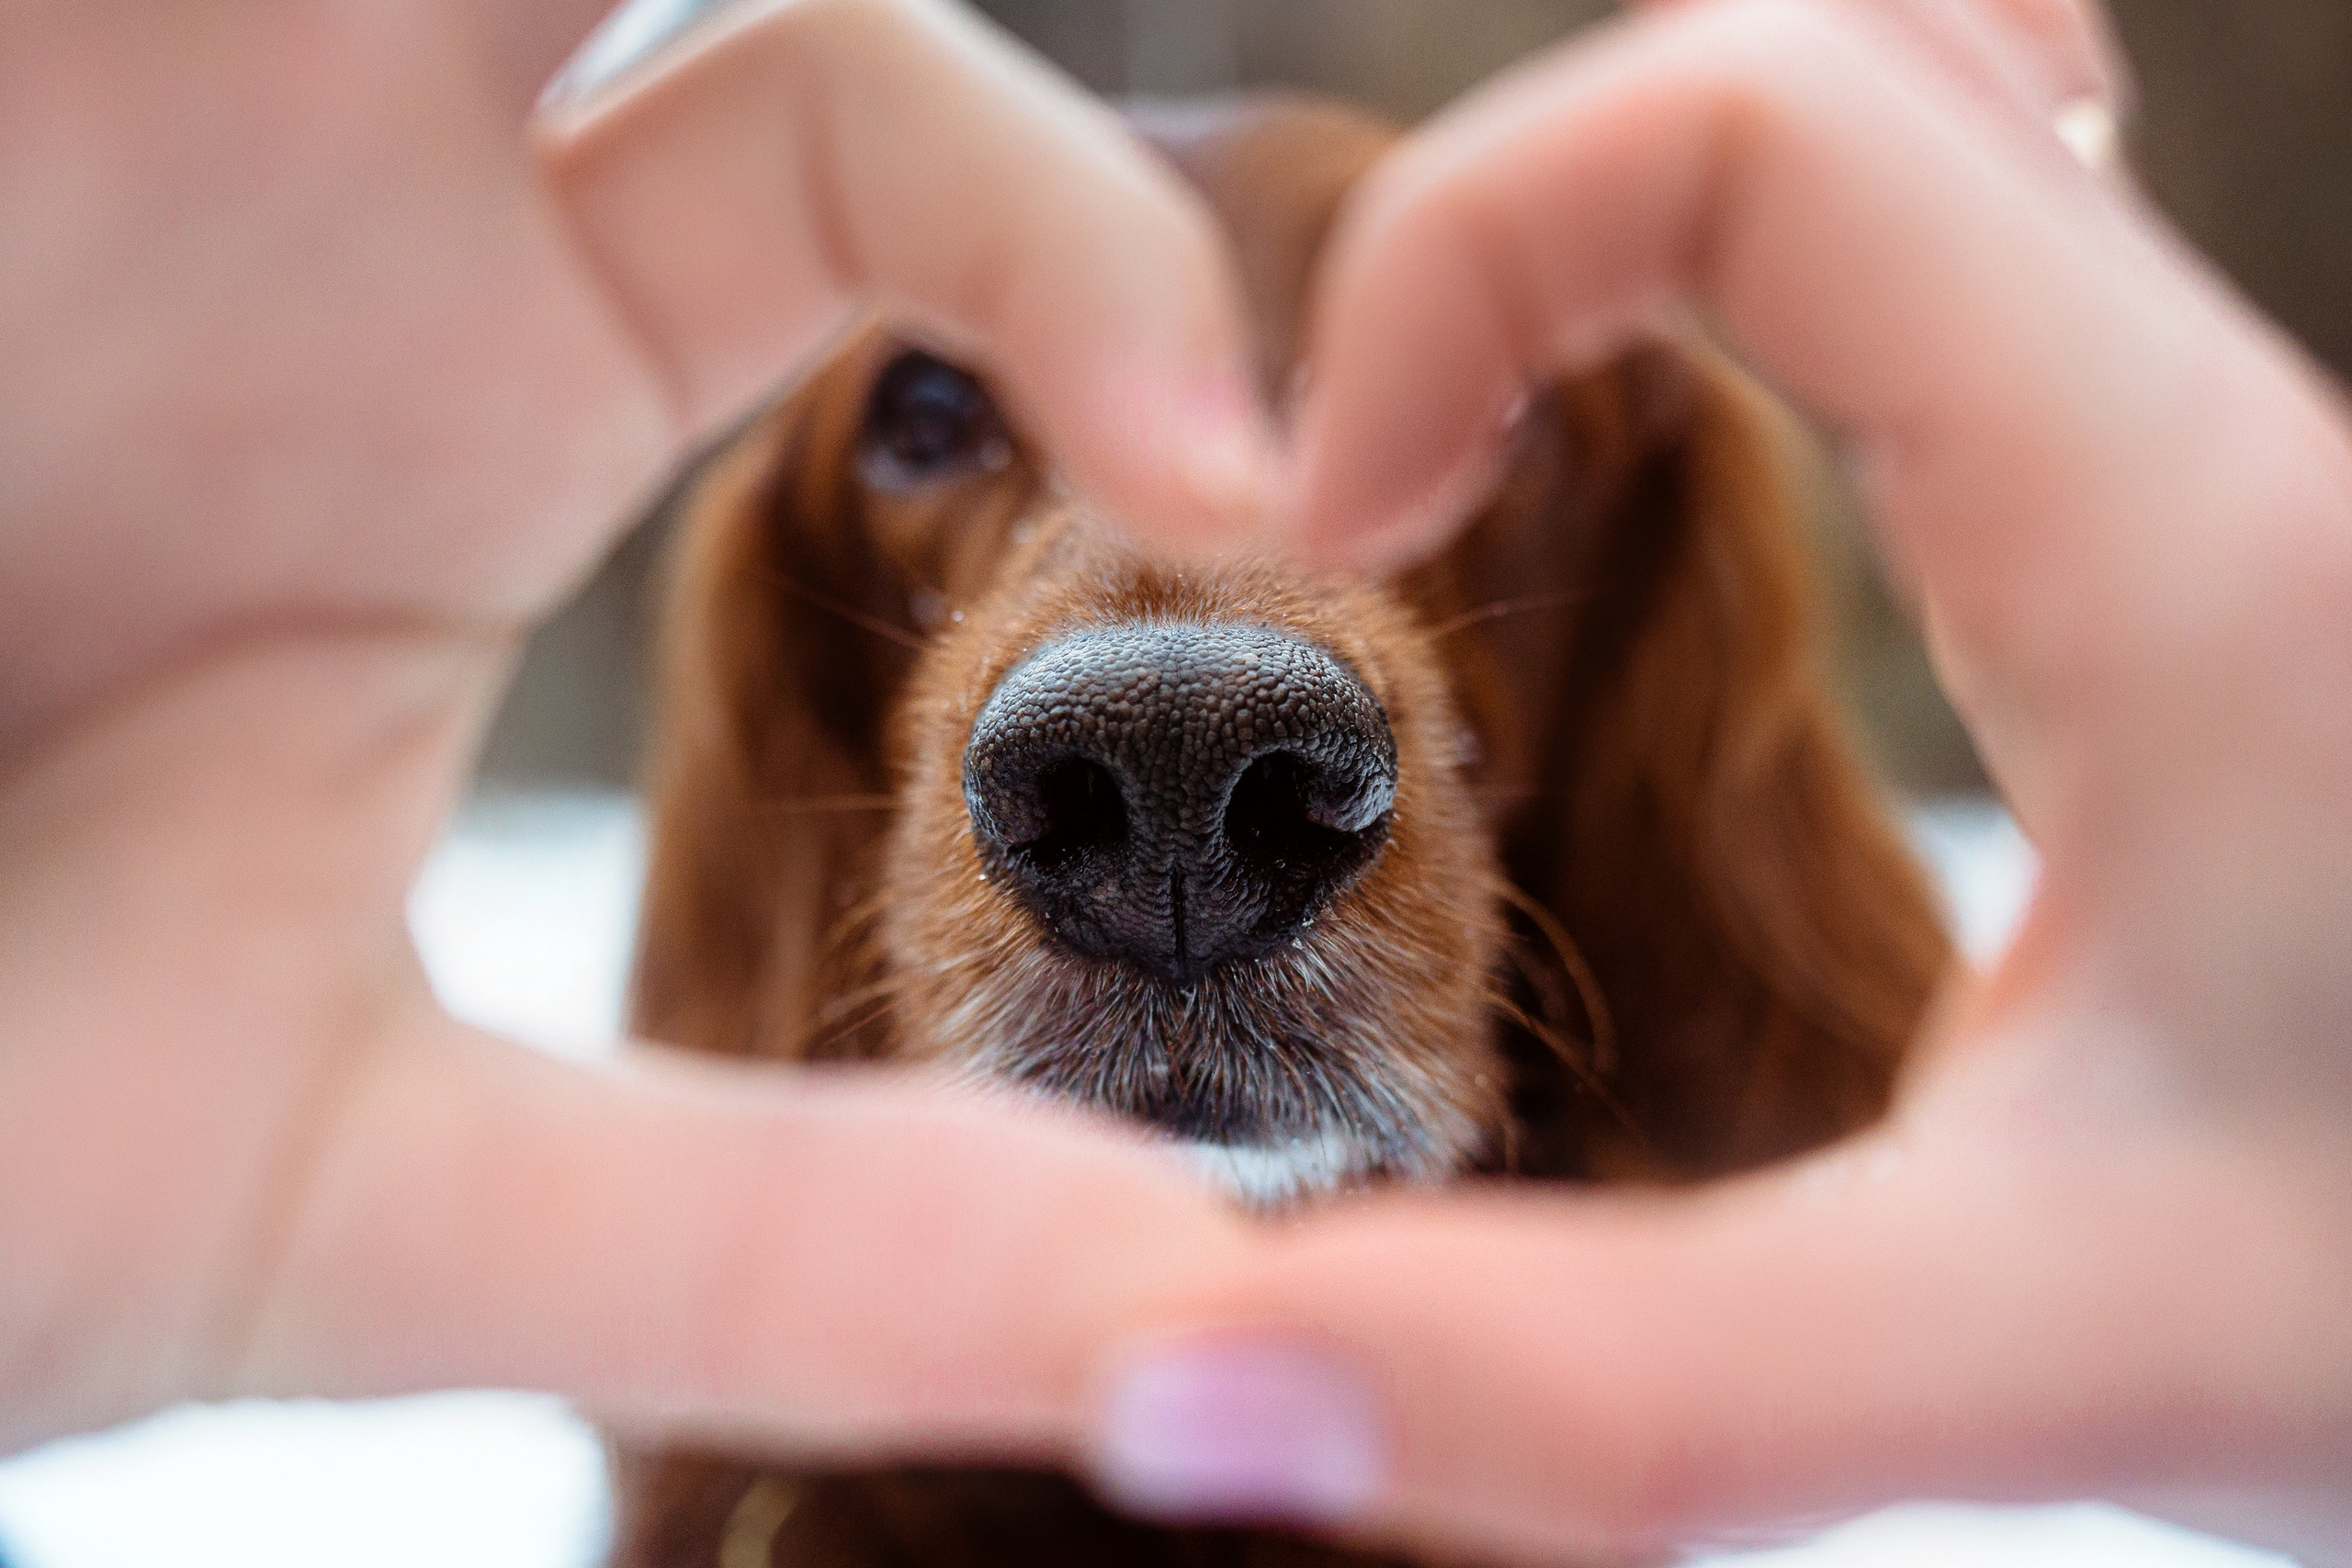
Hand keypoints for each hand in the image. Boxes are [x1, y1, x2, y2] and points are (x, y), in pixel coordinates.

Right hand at [0, 0, 1255, 1455]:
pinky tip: (204, 50)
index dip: (1099, 266)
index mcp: (458, 358)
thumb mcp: (318, 1200)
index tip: (1259, 485)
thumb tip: (1192, 1316)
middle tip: (1066, 69)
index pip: (868, 137)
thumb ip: (743, 1243)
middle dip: (891, 17)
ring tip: (441, 46)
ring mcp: (101, 55)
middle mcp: (305, 149)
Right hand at [1081, 1, 2351, 1559]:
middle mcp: (2221, 424)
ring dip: (1649, 212)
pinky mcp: (2218, 538)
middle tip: (1392, 490)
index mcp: (2178, 528)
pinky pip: (1987, 245)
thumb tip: (1185, 1382)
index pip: (1746, 113)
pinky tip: (1741, 409)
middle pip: (1802, 58)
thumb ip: (1609, 1386)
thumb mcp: (2049, 1358)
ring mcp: (2231, 457)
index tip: (1334, 529)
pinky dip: (1792, 259)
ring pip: (1914, 106)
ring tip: (1498, 432)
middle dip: (1510, 226)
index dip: (1450, 257)